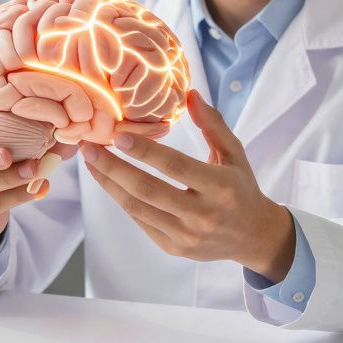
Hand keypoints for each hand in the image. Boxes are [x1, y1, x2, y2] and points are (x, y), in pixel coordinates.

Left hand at [81, 90, 296, 280]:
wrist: (253, 237)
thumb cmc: (241, 187)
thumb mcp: (235, 153)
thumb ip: (212, 124)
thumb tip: (190, 93)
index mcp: (220, 187)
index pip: (175, 166)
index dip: (145, 151)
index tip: (117, 136)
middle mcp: (203, 214)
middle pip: (148, 190)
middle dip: (113, 168)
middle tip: (88, 147)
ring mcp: (186, 235)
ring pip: (137, 208)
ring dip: (109, 184)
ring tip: (90, 162)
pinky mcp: (173, 248)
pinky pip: (140, 222)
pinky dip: (121, 199)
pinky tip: (108, 181)